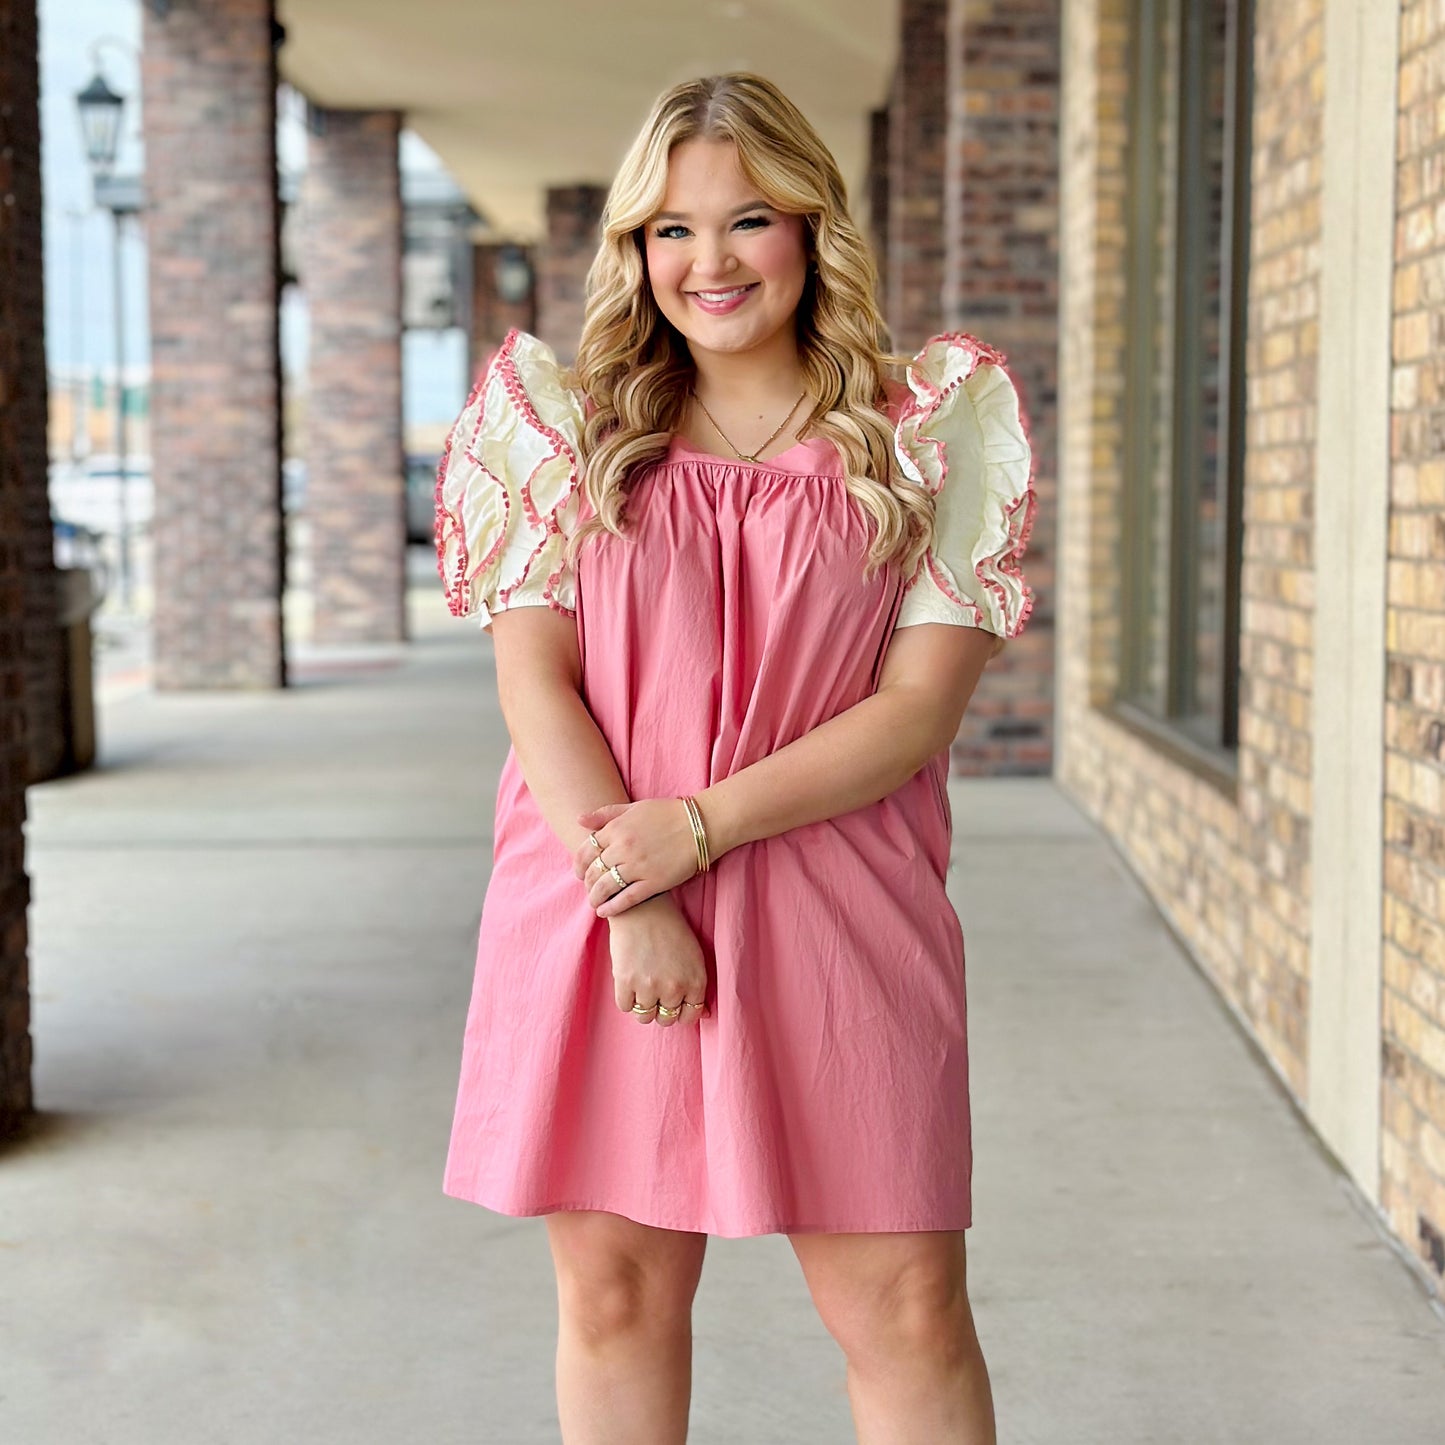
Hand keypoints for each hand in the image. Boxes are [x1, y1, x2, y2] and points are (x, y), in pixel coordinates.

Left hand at [574, 798, 700, 918]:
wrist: (701, 826)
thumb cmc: (668, 813)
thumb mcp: (635, 807)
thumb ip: (606, 814)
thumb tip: (579, 820)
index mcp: (617, 828)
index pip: (586, 850)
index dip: (579, 864)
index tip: (579, 872)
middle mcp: (623, 848)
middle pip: (593, 870)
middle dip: (586, 882)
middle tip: (588, 888)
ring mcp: (638, 866)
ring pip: (605, 887)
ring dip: (595, 897)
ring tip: (594, 903)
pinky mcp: (654, 882)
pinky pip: (626, 899)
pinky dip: (612, 908)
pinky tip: (604, 912)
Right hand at [606, 895, 709, 1025]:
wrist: (643, 907)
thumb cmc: (671, 929)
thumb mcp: (694, 956)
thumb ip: (697, 987)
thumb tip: (703, 1014)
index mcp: (695, 982)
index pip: (690, 1016)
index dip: (680, 1011)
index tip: (672, 1003)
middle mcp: (674, 988)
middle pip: (666, 1019)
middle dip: (661, 1009)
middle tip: (655, 991)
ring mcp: (649, 986)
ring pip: (644, 1016)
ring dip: (642, 1005)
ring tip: (641, 985)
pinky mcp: (625, 982)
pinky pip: (625, 1007)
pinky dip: (626, 998)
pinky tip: (629, 981)